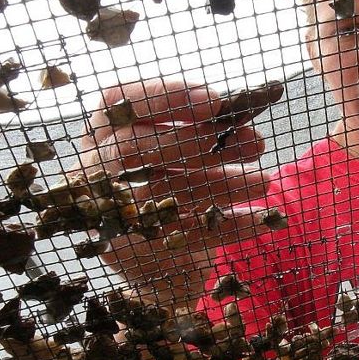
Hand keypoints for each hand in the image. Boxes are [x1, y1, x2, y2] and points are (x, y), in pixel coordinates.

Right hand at [77, 77, 280, 303]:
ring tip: (264, 180)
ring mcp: (108, 211)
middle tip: (254, 141)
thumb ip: (205, 130)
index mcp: (102, 132)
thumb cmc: (171, 184)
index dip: (165, 96)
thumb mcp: (182, 151)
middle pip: (135, 146)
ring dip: (222, 182)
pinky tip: (263, 219)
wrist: (158, 263)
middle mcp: (94, 167)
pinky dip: (229, 226)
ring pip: (164, 190)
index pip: (119, 101)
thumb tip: (246, 120)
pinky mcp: (130, 249)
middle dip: (196, 140)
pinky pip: (186, 234)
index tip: (215, 101)